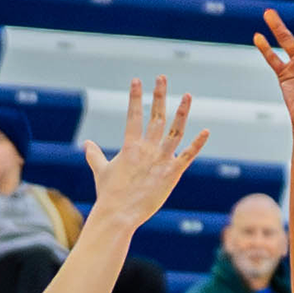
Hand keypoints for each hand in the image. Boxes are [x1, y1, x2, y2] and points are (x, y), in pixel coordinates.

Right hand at [83, 76, 208, 228]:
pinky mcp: (173, 173)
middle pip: (155, 116)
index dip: (135, 97)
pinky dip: (198, 143)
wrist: (119, 214)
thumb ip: (95, 155)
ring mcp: (161, 160)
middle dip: (158, 95)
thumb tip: (87, 143)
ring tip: (188, 96)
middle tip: (162, 77)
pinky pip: (188, 155)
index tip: (137, 80)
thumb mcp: (101, 171)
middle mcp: (147, 149)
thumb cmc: (109, 195)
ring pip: (175, 131)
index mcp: (130, 146)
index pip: (133, 115)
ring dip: (182, 112)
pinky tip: (206, 131)